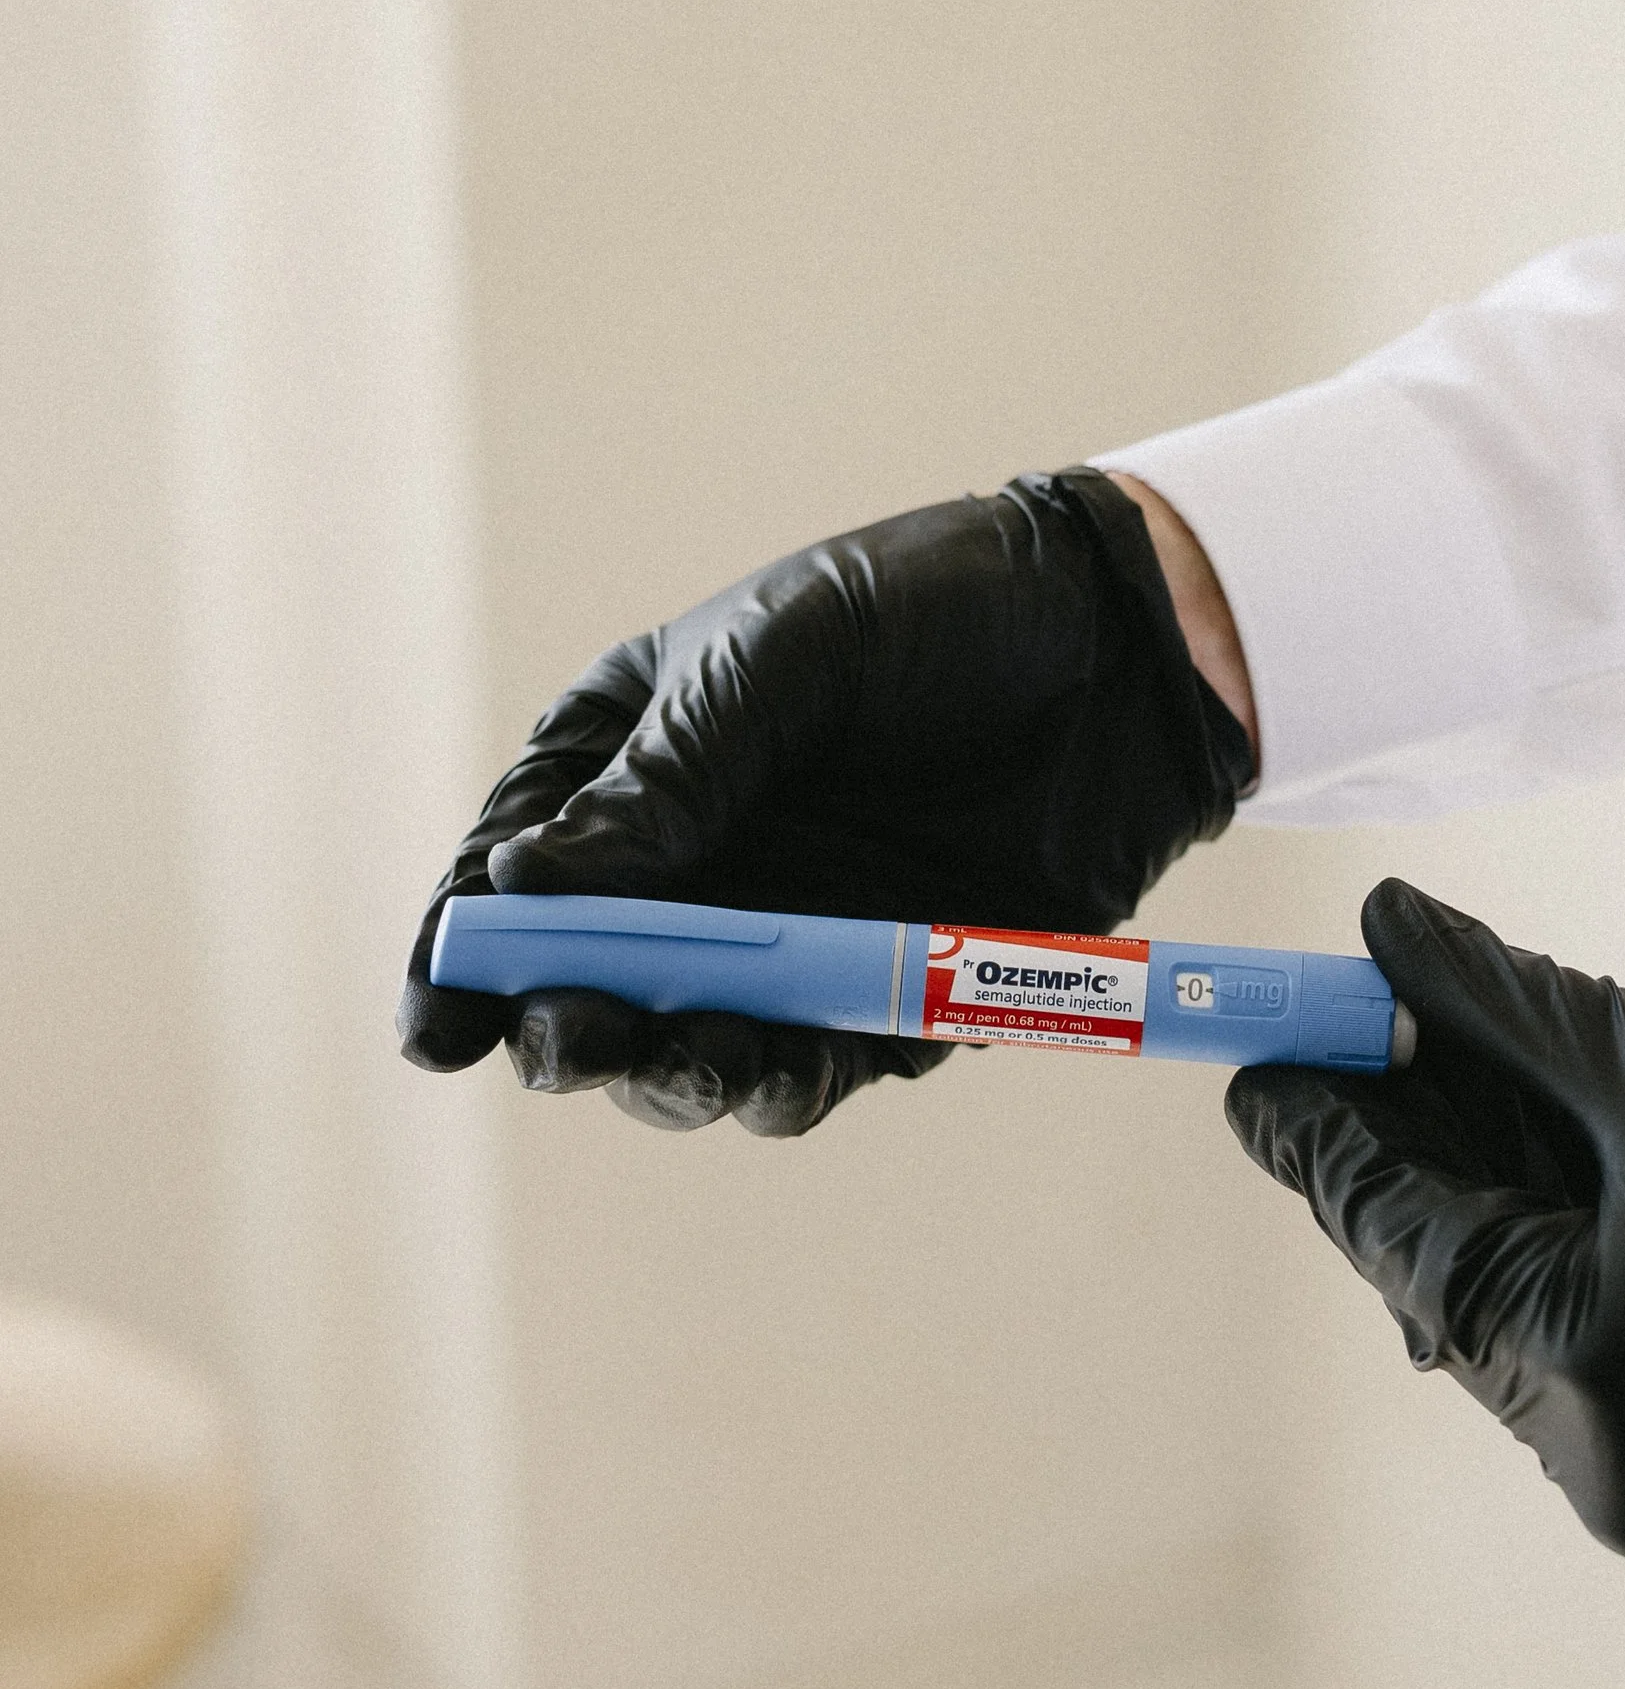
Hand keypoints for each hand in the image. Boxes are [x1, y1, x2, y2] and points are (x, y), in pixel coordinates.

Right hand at [400, 469, 1253, 1134]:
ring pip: (696, 1044)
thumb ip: (675, 767)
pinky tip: (776, 1077)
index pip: (516, 865)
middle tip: (566, 1040)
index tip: (435, 1023)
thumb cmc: (940, 605)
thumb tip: (528, 879)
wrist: (1125, 640)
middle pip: (594, 979)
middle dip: (567, 1026)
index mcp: (636, 752)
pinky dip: (790, 1083)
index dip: (463, 951)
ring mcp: (793, 930)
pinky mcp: (892, 986)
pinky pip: (821, 1063)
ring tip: (682, 1063)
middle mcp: (700, 859)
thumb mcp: (791, 649)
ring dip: (673, 1073)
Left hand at [1227, 879, 1624, 1570]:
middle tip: (1357, 1025)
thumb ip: (1515, 1009)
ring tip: (1462, 1063)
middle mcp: (1608, 1471)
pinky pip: (1615, 1356)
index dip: (1317, 1125)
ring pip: (1534, 1318)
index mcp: (1581, 1382)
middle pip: (1454, 1280)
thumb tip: (1388, 932)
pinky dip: (1584, 1255)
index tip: (1247, 1055)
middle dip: (1410, 1145)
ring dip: (1501, 1193)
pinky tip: (1579, 1158)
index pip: (1395, 1230)